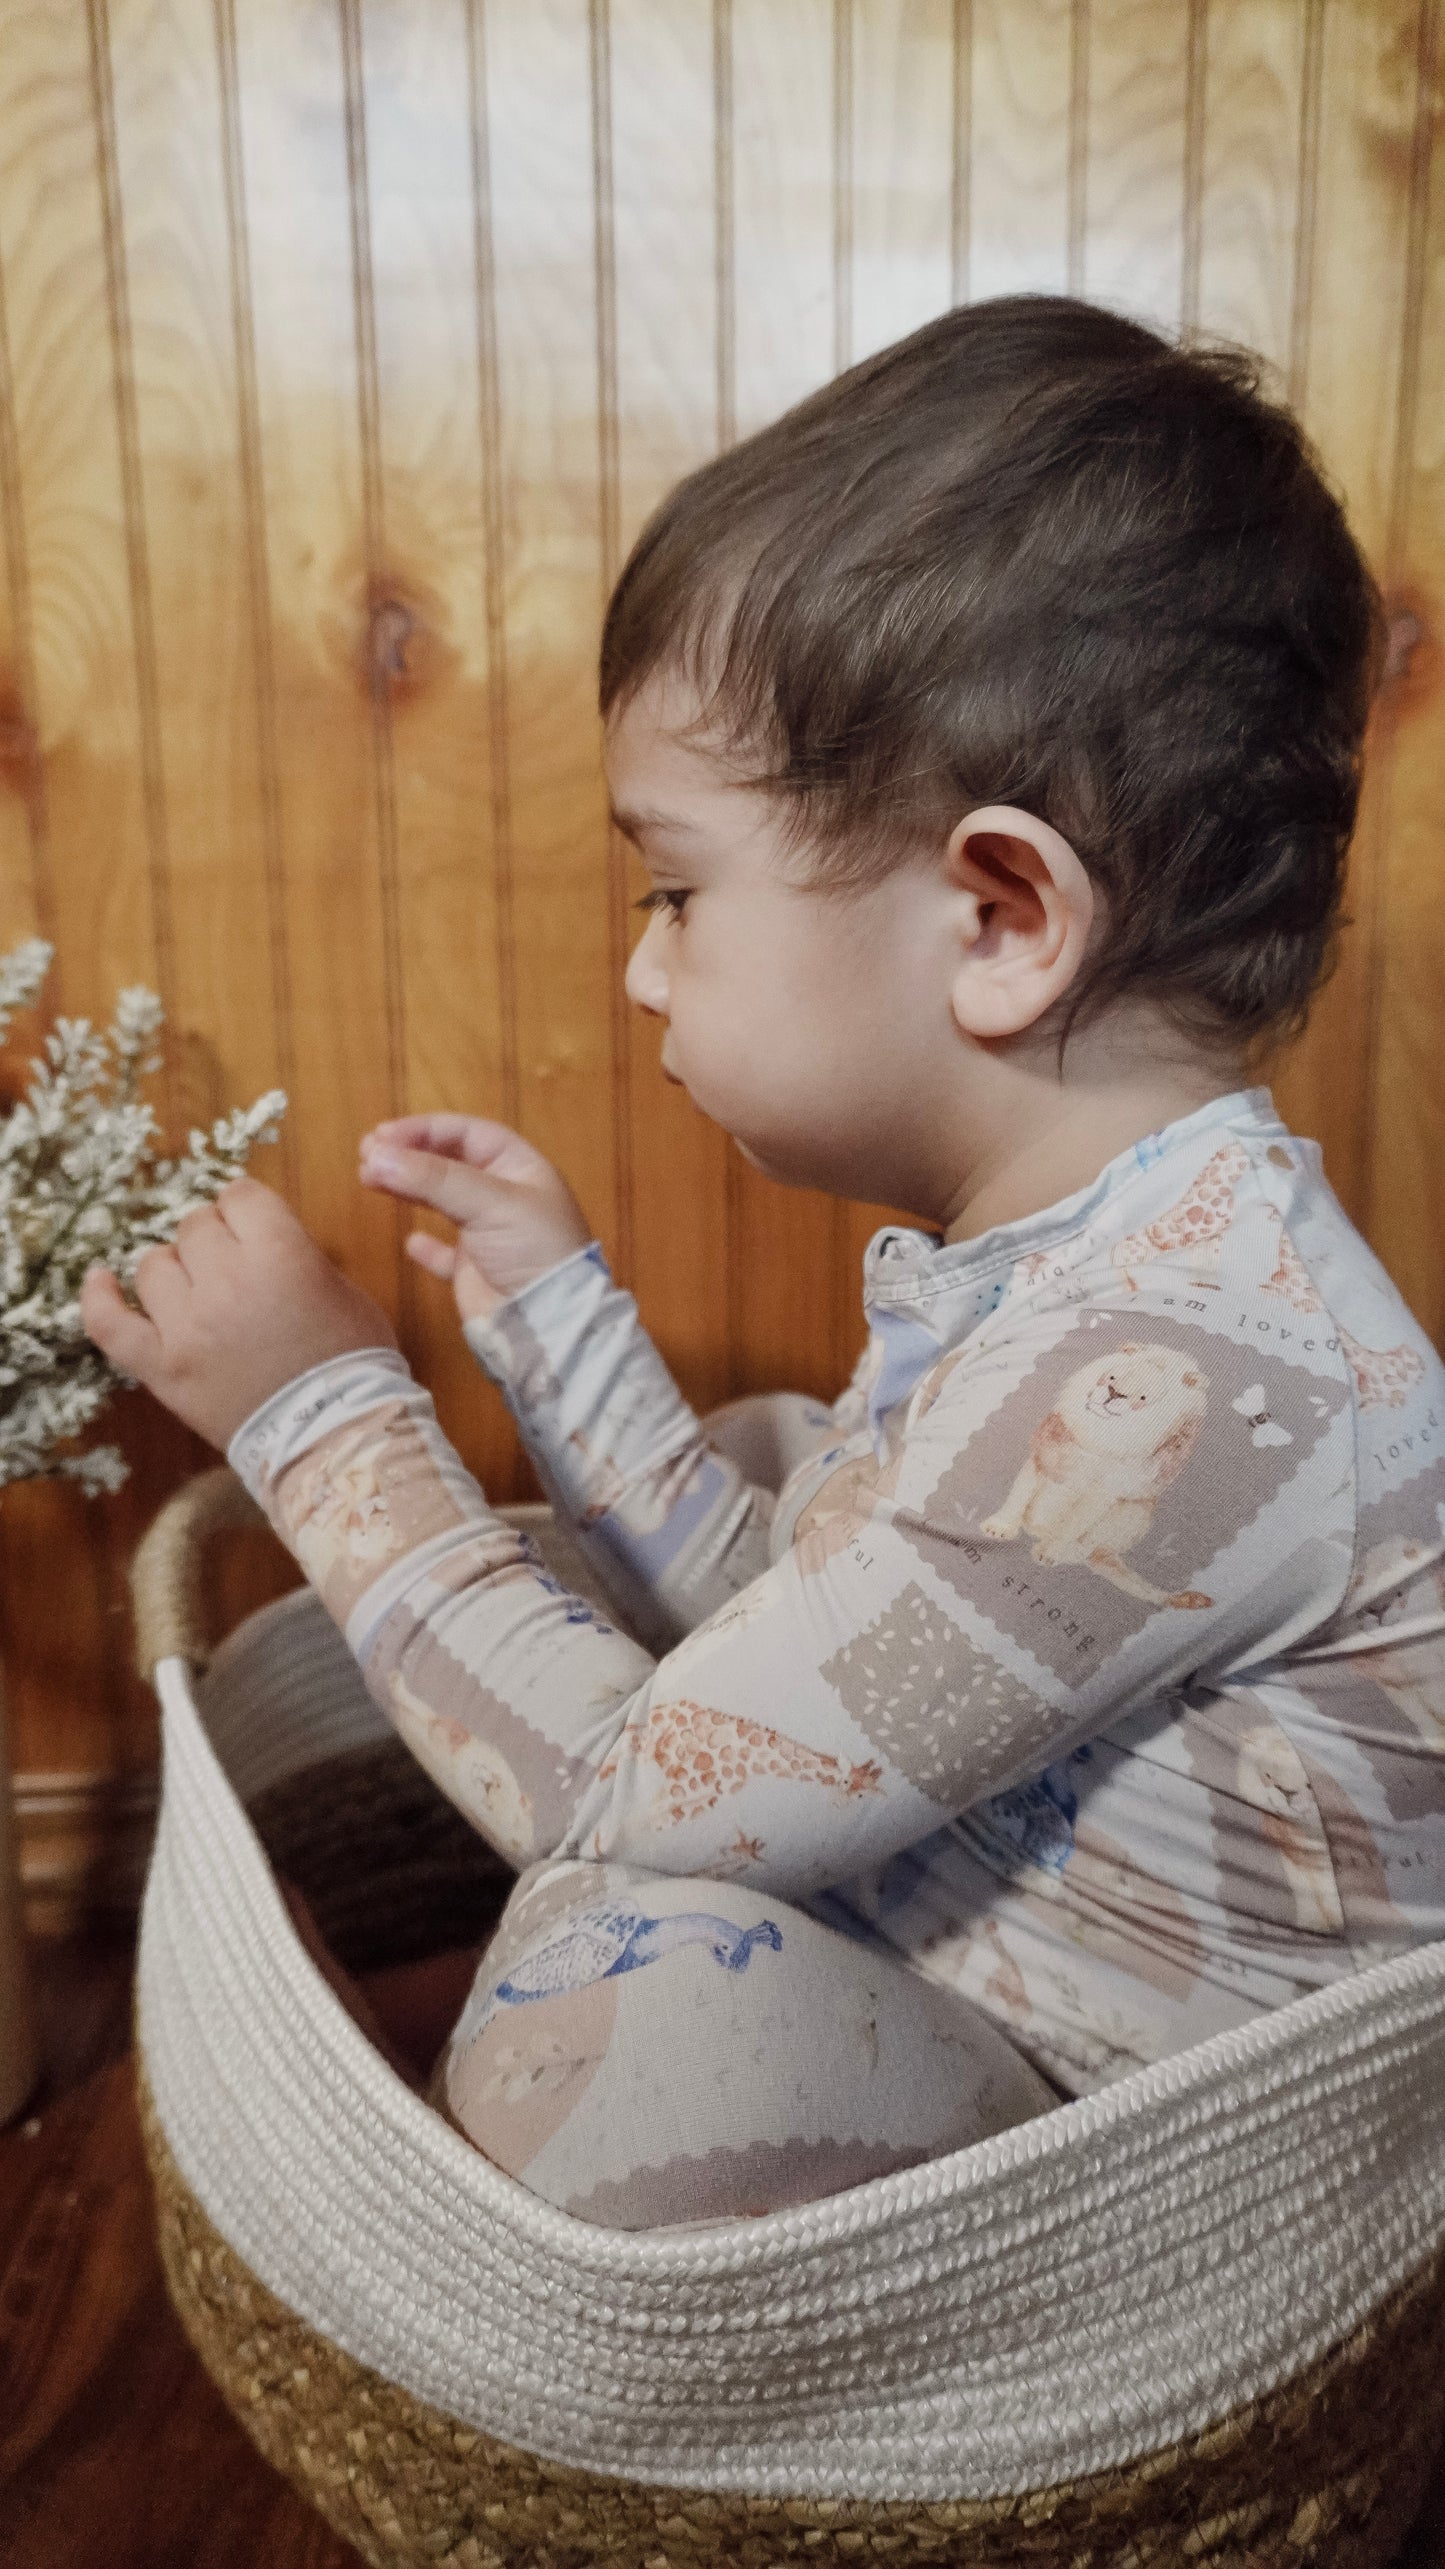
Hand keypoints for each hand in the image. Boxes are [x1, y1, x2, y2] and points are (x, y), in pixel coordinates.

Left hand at [79, 1178, 398, 1451]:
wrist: (336, 1439)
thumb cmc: (354, 1367)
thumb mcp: (345, 1292)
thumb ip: (298, 1257)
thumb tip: (262, 1243)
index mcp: (280, 1253)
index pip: (241, 1196)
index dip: (248, 1208)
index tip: (254, 1225)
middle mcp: (226, 1280)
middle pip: (196, 1227)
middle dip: (218, 1238)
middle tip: (238, 1266)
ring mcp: (187, 1326)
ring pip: (154, 1265)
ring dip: (176, 1268)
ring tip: (197, 1288)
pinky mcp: (162, 1367)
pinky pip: (109, 1324)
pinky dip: (98, 1298)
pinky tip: (100, 1280)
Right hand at [357, 1115, 592, 1323]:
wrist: (549, 1322)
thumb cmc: (533, 1249)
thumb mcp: (489, 1202)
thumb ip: (432, 1178)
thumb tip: (376, 1155)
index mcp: (520, 1168)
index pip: (468, 1135)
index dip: (425, 1130)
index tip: (384, 1134)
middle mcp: (504, 1196)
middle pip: (450, 1163)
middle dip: (409, 1155)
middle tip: (367, 1153)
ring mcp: (489, 1234)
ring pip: (442, 1201)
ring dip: (409, 1188)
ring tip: (369, 1179)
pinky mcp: (475, 1271)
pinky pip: (445, 1254)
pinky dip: (426, 1246)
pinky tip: (412, 1242)